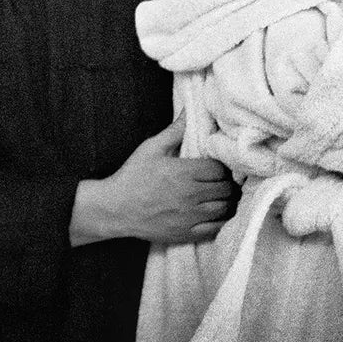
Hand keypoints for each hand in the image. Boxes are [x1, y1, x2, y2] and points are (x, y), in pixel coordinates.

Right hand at [71, 119, 238, 245]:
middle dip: (228, 183)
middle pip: (226, 189)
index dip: (223, 167)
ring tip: (223, 196)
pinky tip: (219, 214)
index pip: (220, 169)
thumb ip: (175, 130)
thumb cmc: (132, 176)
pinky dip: (222, 221)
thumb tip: (190, 108)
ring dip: (228, 201)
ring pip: (225, 209)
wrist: (113, 209)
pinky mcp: (185, 233)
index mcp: (184, 172)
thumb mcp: (151, 148)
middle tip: (224, 181)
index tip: (218, 167)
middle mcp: (190, 195)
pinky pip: (215, 229)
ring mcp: (188, 217)